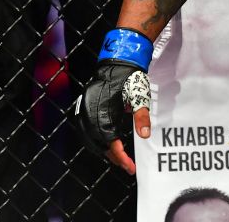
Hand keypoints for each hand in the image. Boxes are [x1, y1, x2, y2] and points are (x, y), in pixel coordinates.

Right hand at [71, 28, 155, 173]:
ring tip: (119, 157)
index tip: (130, 167)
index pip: (109, 143)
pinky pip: (86, 130)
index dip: (120, 157)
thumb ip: (141, 116)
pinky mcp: (84, 106)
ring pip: (90, 139)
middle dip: (112, 157)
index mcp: (103, 112)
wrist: (118, 61)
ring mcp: (84, 109)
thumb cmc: (130, 78)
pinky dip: (96, 140)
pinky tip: (106, 143)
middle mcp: (90, 113)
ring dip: (103, 149)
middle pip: (98, 144)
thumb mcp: (139, 97)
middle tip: (127, 165)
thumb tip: (145, 135)